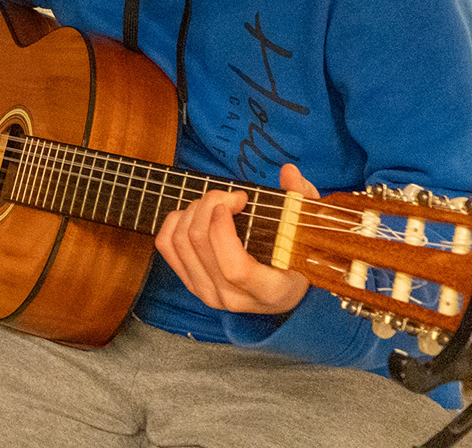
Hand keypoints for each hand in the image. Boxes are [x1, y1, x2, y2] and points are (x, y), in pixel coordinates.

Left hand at [155, 163, 317, 314]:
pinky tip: (195, 214)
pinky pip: (166, 246)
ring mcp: (208, 293)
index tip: (235, 201)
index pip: (234, 268)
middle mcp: (234, 299)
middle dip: (210, 205)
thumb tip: (289, 172)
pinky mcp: (190, 283)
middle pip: (201, 244)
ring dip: (194, 210)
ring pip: (181, 241)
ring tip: (215, 203)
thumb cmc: (293, 254)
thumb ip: (301, 198)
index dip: (224, 230)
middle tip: (230, 196)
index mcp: (270, 292)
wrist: (278, 284)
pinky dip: (174, 221)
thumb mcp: (305, 227)